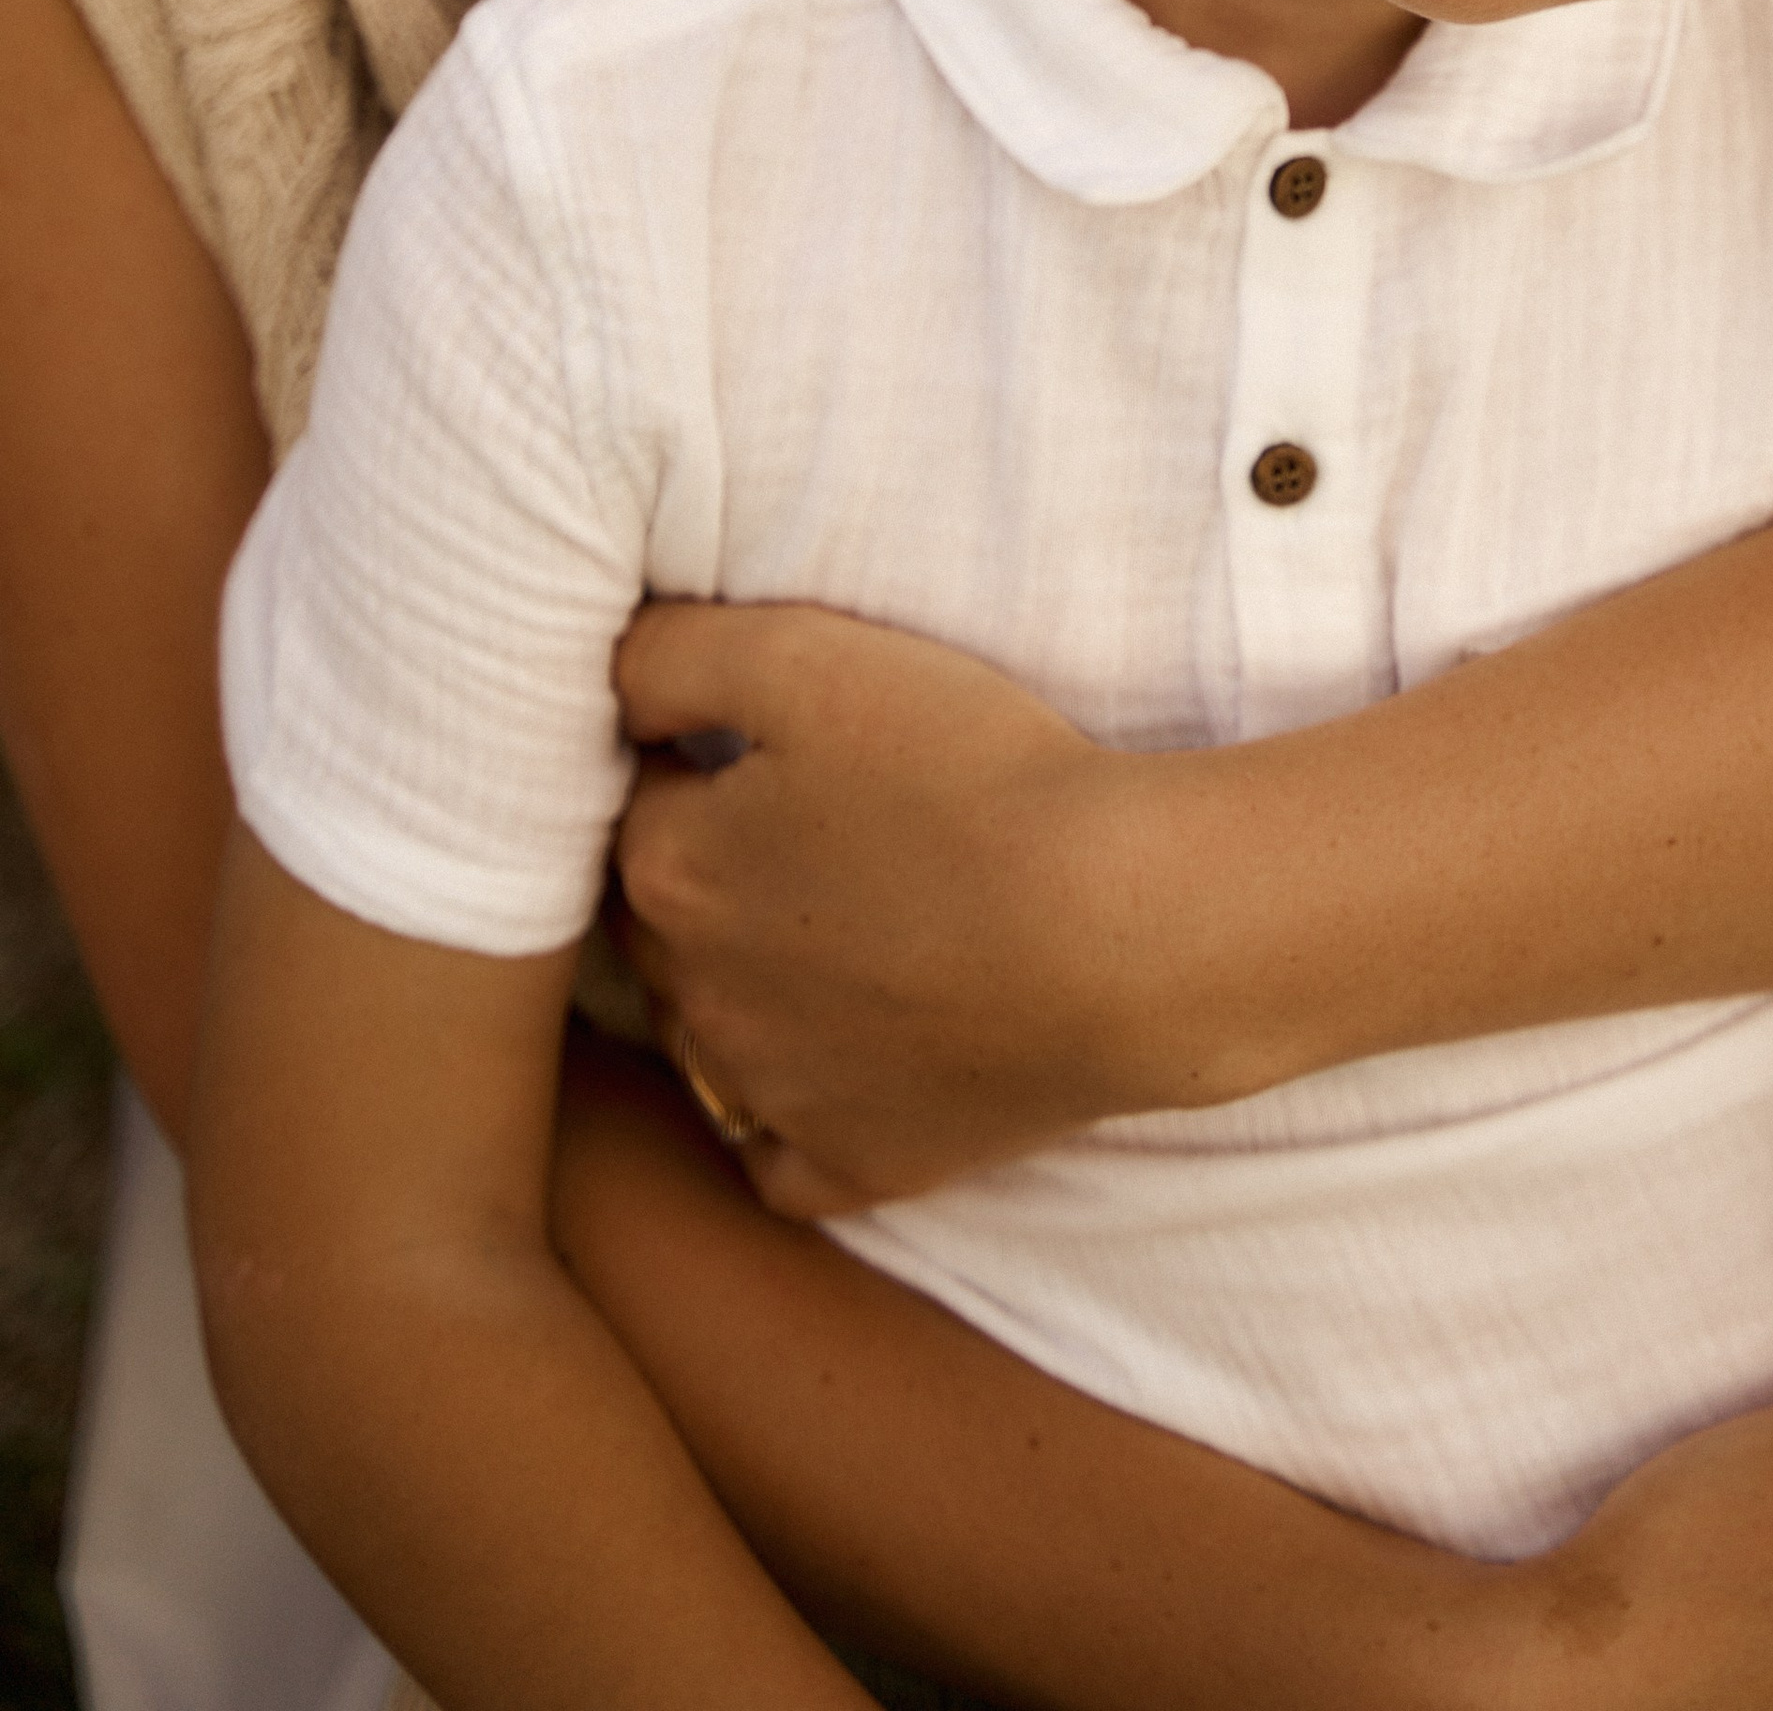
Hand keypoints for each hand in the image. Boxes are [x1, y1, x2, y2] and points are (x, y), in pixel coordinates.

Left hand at [610, 601, 1188, 1211]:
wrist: (1122, 932)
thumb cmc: (976, 776)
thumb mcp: (810, 658)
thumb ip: (670, 655)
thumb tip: (604, 683)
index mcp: (673, 868)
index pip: (641, 799)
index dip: (703, 760)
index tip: (777, 743)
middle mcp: (697, 996)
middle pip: (665, 919)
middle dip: (713, 873)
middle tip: (817, 827)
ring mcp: (775, 1094)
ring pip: (712, 1035)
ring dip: (748, 984)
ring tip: (850, 923)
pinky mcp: (856, 1163)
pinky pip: (780, 1160)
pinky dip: (795, 1118)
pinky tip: (843, 1062)